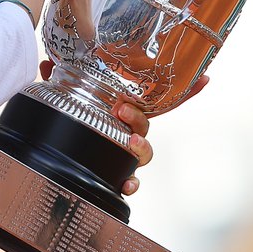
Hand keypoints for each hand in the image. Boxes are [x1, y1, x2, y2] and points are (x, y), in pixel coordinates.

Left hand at [35, 62, 210, 195]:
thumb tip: (48, 65)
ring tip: (129, 142)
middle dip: (139, 117)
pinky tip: (127, 185)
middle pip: (147, 125)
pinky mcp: (118, 174)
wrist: (60, 157)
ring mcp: (127, 154)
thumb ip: (61, 80)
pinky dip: (131, 184)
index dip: (184, 90)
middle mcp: (132, 132)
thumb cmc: (74, 120)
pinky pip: (132, 181)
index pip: (156, 98)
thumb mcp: (69, 98)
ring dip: (140, 146)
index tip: (204, 78)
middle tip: (122, 109)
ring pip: (145, 152)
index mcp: (126, 111)